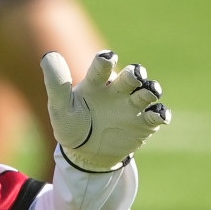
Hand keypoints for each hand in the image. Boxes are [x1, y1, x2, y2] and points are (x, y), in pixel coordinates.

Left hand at [41, 50, 167, 171]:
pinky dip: (161, 113)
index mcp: (97, 82)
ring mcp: (133, 106)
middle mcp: (118, 90)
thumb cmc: (71, 124)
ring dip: (151, 89)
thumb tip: (49, 55)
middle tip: (134, 75)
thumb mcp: (60, 106)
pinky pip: (157, 115)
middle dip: (136, 73)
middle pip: (132, 75)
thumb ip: (56, 83)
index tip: (108, 58)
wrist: (85, 154)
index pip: (103, 65)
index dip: (106, 60)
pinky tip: (159, 115)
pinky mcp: (144, 123)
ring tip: (149, 93)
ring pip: (148, 91)